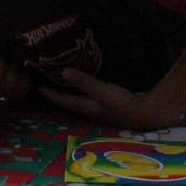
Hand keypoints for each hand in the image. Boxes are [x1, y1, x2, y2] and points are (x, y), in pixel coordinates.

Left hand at [37, 68, 176, 129]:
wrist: (146, 114)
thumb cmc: (122, 104)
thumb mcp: (101, 91)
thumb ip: (84, 82)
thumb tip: (63, 72)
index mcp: (86, 107)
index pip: (64, 101)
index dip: (51, 94)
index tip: (39, 87)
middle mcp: (91, 110)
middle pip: (70, 102)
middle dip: (59, 94)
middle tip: (49, 84)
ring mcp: (102, 108)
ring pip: (81, 100)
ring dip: (72, 92)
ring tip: (65, 83)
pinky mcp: (111, 104)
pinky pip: (92, 96)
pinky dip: (85, 90)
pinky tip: (89, 85)